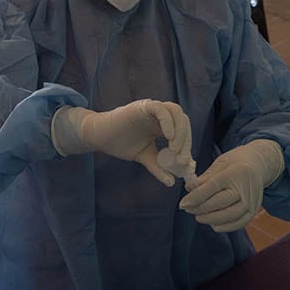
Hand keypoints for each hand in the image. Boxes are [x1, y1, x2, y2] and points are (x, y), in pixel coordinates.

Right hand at [52, 100, 191, 185]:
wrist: (101, 137)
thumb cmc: (122, 144)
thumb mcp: (145, 157)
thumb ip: (159, 167)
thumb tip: (172, 182)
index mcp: (164, 125)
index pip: (184, 132)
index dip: (188, 147)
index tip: (186, 165)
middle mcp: (161, 115)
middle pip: (183, 121)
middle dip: (186, 141)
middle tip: (181, 160)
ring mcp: (153, 108)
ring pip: (176, 112)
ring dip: (180, 131)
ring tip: (175, 149)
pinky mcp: (143, 106)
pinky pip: (161, 109)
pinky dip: (168, 121)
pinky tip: (169, 137)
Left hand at [178, 139, 284, 231]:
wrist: (259, 164)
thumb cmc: (235, 162)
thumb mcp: (219, 164)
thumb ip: (204, 178)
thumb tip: (188, 189)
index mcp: (234, 172)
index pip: (212, 188)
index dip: (195, 197)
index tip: (183, 204)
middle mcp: (245, 188)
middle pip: (220, 203)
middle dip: (200, 209)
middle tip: (188, 209)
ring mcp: (252, 200)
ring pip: (230, 216)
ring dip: (211, 219)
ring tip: (199, 216)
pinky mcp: (255, 209)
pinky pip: (240, 223)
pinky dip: (226, 226)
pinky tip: (213, 224)